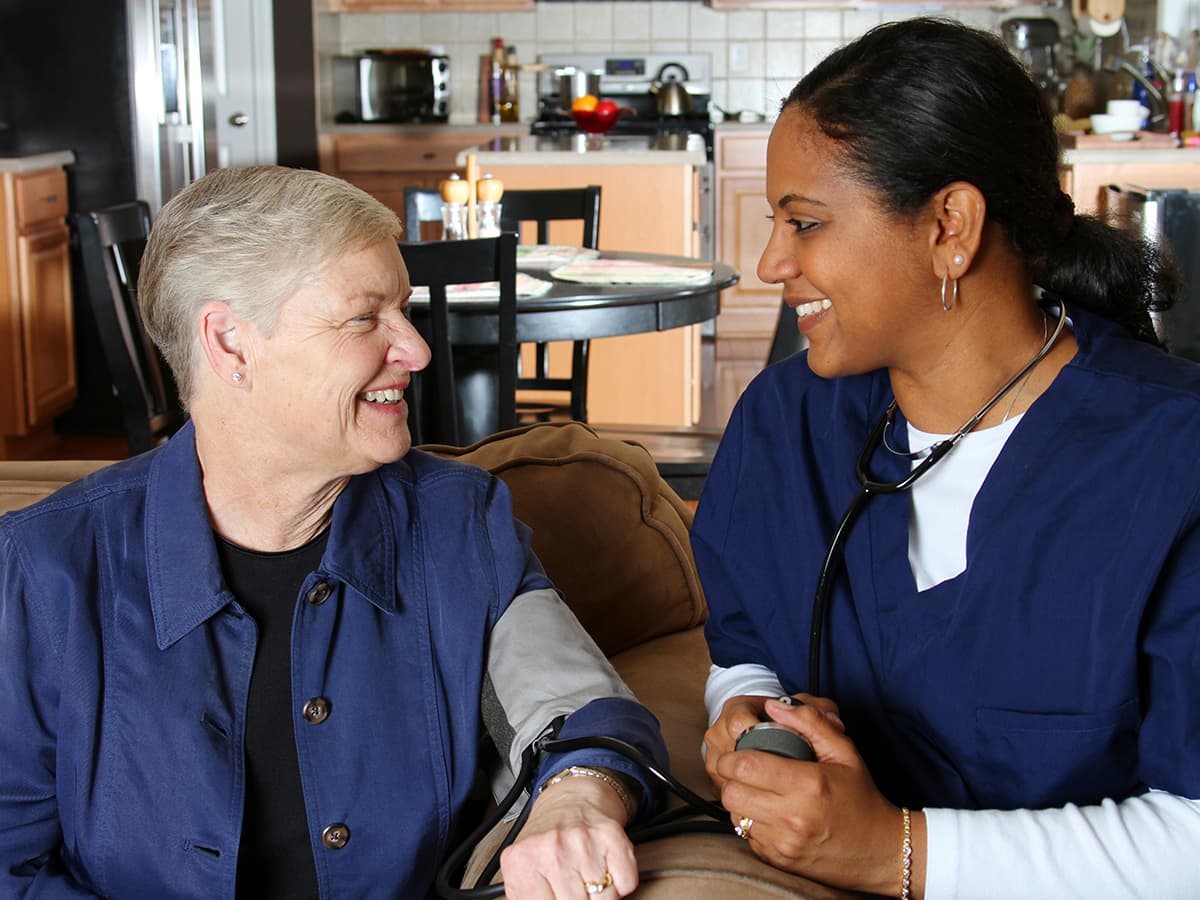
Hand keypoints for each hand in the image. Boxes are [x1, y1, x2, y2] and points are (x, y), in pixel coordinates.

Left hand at [499, 772, 637, 898]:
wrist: (571, 799)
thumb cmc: (547, 837)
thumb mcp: (522, 866)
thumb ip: (526, 894)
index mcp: (524, 861)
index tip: (557, 897)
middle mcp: (554, 849)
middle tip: (572, 889)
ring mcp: (584, 842)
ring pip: (605, 899)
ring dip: (600, 895)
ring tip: (588, 879)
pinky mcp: (612, 837)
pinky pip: (626, 883)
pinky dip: (621, 884)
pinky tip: (606, 870)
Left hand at [713, 695, 914, 896]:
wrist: (880, 850)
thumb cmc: (861, 796)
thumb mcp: (844, 750)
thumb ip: (809, 721)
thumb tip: (773, 705)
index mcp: (809, 784)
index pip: (745, 766)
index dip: (732, 755)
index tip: (737, 751)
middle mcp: (794, 817)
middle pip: (732, 793)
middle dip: (731, 777)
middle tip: (743, 769)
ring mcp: (785, 843)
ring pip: (735, 815)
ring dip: (739, 799)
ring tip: (757, 789)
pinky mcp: (780, 860)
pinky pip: (746, 836)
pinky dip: (750, 821)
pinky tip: (768, 811)